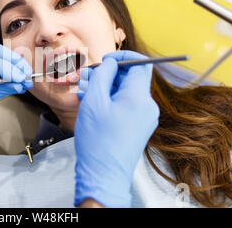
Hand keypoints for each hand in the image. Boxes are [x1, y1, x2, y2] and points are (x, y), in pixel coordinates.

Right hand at [74, 50, 159, 206]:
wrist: (103, 174)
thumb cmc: (97, 140)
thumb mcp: (94, 101)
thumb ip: (103, 76)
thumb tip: (111, 64)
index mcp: (139, 97)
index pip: (141, 64)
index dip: (123, 57)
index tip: (106, 59)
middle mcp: (147, 106)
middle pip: (130, 79)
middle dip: (108, 74)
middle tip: (86, 76)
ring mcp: (144, 118)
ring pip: (125, 92)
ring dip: (106, 87)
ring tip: (84, 91)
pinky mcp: (138, 127)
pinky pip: (126, 105)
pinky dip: (110, 100)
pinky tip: (92, 104)